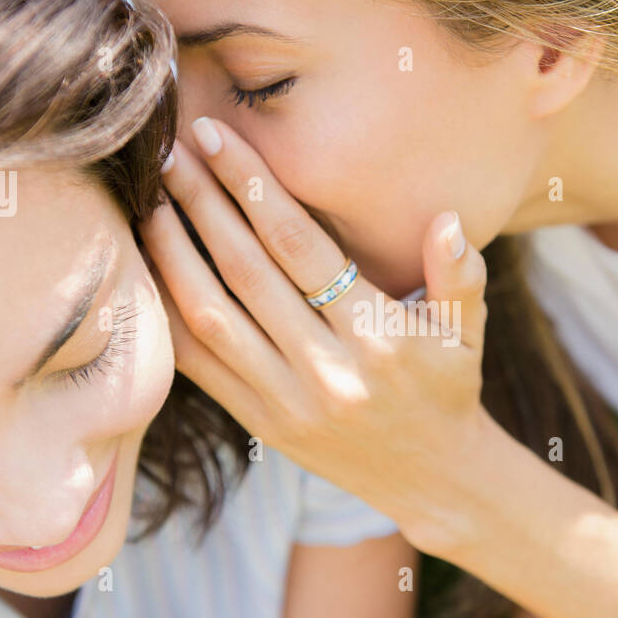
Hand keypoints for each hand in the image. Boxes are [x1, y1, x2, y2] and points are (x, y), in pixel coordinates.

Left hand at [139, 118, 493, 545]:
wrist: (434, 479)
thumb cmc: (448, 387)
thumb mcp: (469, 331)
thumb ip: (461, 274)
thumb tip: (446, 220)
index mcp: (376, 337)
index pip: (299, 246)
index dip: (251, 186)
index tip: (215, 138)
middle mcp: (327, 371)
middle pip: (245, 271)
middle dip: (201, 203)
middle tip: (167, 153)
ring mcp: (288, 402)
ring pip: (211, 317)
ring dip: (173, 254)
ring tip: (149, 202)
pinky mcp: (262, 425)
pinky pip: (200, 366)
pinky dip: (169, 316)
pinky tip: (151, 271)